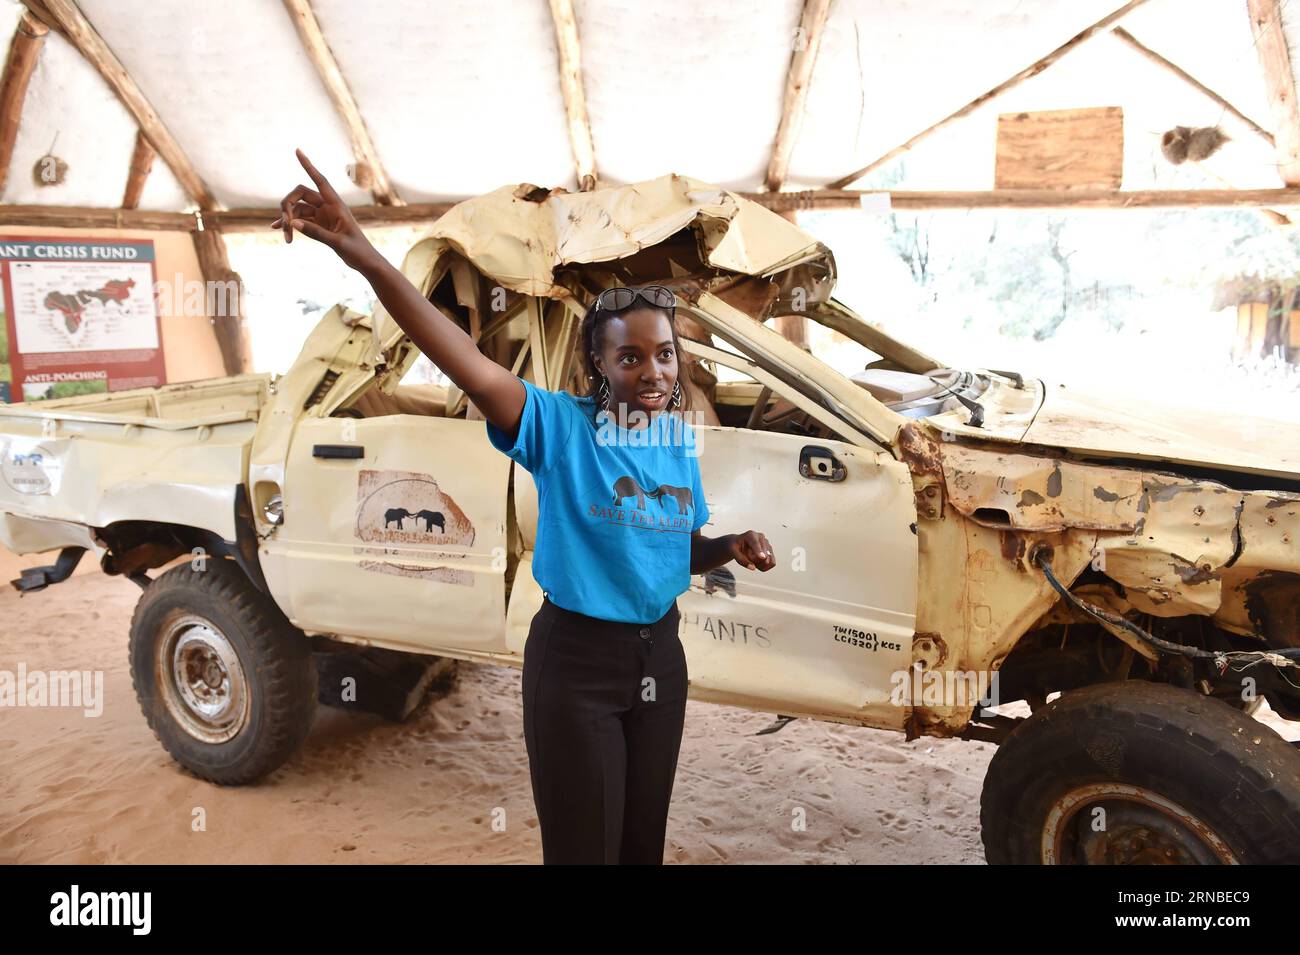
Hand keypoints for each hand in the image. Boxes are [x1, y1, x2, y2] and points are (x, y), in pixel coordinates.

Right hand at [271, 149, 378, 270]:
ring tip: (286, 238)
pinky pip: (299, 220)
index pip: (320, 180)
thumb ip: (316, 233)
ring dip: (288, 221)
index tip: (297, 151)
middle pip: (300, 194)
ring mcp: (321, 215)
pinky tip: (278, 230)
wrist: (365, 262)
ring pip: (297, 209)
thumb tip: (293, 223)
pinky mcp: (318, 225)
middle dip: (288, 205)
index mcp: (336, 204)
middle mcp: (327, 206)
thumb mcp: (338, 243)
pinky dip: (290, 224)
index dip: (308, 166)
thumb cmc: (358, 251)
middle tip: (286, 223)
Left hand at [730, 530, 774, 570]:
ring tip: (751, 559)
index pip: (755, 544)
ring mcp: (767, 543)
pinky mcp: (771, 551)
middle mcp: (761, 537)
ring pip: (768, 560)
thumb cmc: (735, 546)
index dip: (759, 551)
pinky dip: (765, 567)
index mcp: (750, 535)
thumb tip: (753, 568)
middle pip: (763, 554)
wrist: (739, 543)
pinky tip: (757, 563)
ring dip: (759, 564)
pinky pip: (772, 563)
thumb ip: (741, 560)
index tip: (762, 557)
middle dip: (755, 560)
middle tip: (747, 557)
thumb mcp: (732, 551)